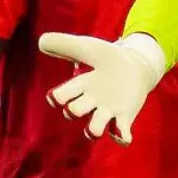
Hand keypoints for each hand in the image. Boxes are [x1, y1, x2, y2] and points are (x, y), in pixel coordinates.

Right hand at [39, 32, 164, 143]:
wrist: (136, 66)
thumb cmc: (108, 58)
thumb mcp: (88, 47)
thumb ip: (65, 44)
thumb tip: (41, 40)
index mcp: (80, 86)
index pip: (61, 96)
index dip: (57, 98)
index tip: (56, 96)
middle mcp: (90, 102)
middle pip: (75, 112)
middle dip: (74, 111)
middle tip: (78, 105)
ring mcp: (108, 110)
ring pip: (95, 128)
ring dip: (93, 131)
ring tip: (94, 130)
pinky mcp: (125, 116)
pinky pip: (120, 133)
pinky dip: (121, 137)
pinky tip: (123, 136)